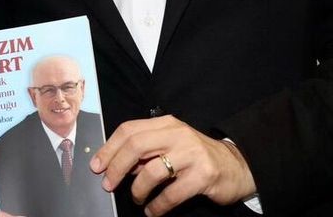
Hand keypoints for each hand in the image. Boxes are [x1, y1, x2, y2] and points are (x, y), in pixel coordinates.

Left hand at [90, 115, 255, 216]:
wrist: (236, 166)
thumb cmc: (196, 157)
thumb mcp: (171, 146)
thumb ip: (146, 152)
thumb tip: (115, 165)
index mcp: (167, 124)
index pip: (129, 130)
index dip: (109, 148)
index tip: (96, 165)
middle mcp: (178, 134)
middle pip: (136, 146)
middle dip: (116, 167)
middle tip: (108, 183)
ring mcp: (192, 154)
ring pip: (151, 171)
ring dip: (137, 190)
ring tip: (136, 199)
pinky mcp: (203, 176)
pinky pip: (170, 194)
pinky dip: (157, 206)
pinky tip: (152, 211)